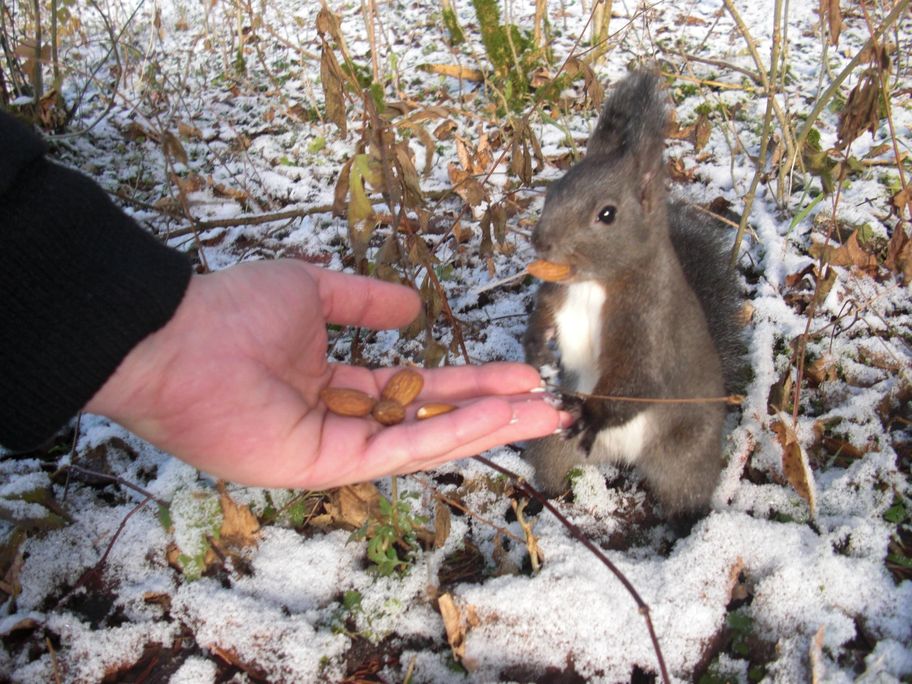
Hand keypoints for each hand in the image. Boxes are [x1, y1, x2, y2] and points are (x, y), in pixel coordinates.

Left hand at [85, 260, 569, 488]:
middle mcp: (342, 422)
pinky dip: (446, 432)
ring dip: (485, 427)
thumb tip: (414, 306)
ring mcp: (334, 449)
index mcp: (336, 386)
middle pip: (432, 421)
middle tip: (550, 408)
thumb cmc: (231, 310)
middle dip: (493, 414)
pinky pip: (396, 450)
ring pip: (424, 442)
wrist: (175, 336)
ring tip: (540, 414)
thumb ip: (363, 300)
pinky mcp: (325, 466)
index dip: (471, 383)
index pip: (417, 389)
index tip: (520, 374)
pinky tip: (492, 415)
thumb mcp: (311, 291)